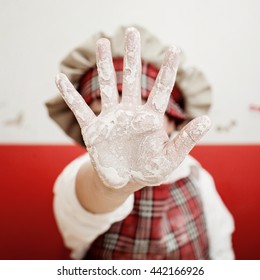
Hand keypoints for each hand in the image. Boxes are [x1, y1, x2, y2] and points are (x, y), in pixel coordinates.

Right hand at [55, 27, 210, 188]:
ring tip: (100, 41)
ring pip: (106, 86)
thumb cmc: (149, 169)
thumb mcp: (170, 158)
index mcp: (150, 118)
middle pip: (131, 78)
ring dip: (102, 64)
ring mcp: (111, 119)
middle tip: (132, 31)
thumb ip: (186, 139)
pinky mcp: (93, 129)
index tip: (174, 48)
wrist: (125, 181)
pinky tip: (58, 78)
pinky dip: (69, 95)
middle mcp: (130, 113)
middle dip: (132, 55)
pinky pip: (79, 109)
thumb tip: (208, 120)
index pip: (161, 89)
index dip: (168, 70)